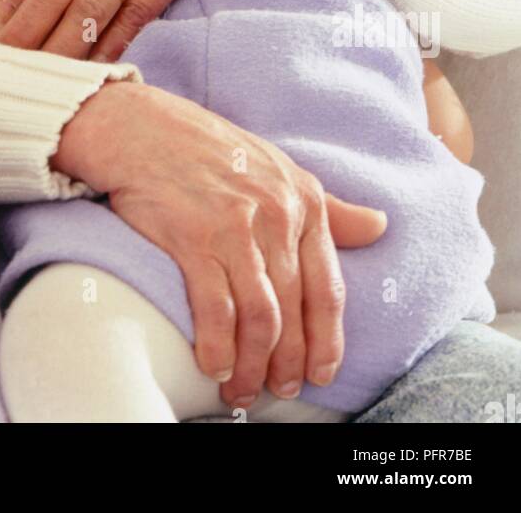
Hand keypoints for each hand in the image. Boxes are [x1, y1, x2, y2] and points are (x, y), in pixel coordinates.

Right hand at [52, 81, 386, 406]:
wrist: (141, 127)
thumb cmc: (208, 150)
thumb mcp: (278, 168)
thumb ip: (329, 206)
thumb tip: (379, 226)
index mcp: (304, 200)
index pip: (328, 288)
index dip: (327, 341)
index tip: (321, 374)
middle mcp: (277, 214)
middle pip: (294, 312)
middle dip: (288, 364)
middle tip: (279, 391)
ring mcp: (236, 227)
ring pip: (260, 318)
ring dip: (253, 366)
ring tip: (242, 390)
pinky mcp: (194, 239)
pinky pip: (216, 310)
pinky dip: (218, 347)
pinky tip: (214, 366)